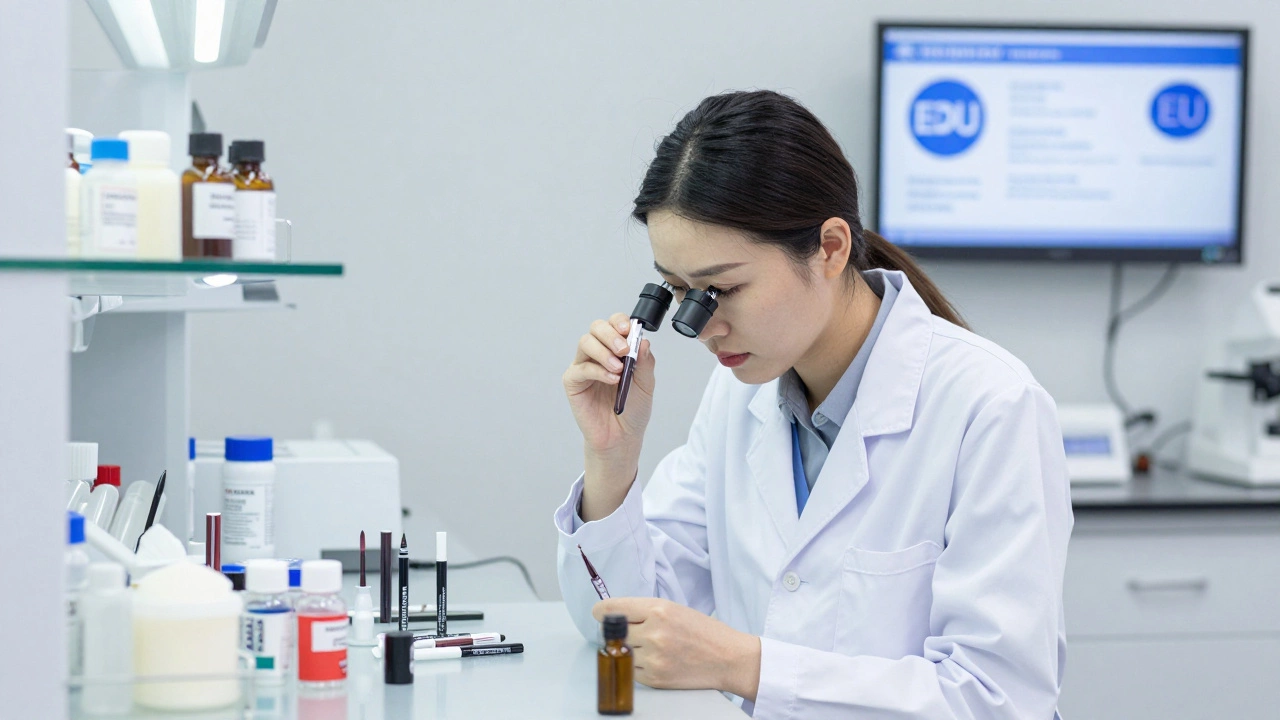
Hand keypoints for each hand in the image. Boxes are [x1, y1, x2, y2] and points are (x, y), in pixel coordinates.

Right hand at [563, 314, 656, 519]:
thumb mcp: (646, 384)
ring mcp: (583, 366)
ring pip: (585, 342)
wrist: (622, 437)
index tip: (630, 329)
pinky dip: (598, 370)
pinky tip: (612, 380)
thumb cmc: (633, 410)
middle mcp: (597, 353)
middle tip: (624, 349)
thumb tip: (643, 340)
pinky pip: (581, 368)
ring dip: (604, 352)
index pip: (613, 324)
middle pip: (596, 328)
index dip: (620, 322)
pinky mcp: (573, 382)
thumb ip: (645, 362)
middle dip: (611, 334)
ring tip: (619, 369)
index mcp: (615, 349)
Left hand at [592, 597, 760, 701]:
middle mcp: (654, 633)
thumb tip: (613, 615)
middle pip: (615, 632)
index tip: (599, 614)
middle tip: (629, 633)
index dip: (601, 611)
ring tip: (649, 647)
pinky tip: (656, 660)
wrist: (728, 658)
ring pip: (623, 652)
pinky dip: (639, 666)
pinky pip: (633, 671)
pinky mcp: (656, 678)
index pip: (613, 609)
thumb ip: (643, 611)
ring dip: (629, 650)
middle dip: (618, 632)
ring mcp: (654, 657)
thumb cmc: (703, 631)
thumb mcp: (674, 609)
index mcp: (659, 610)